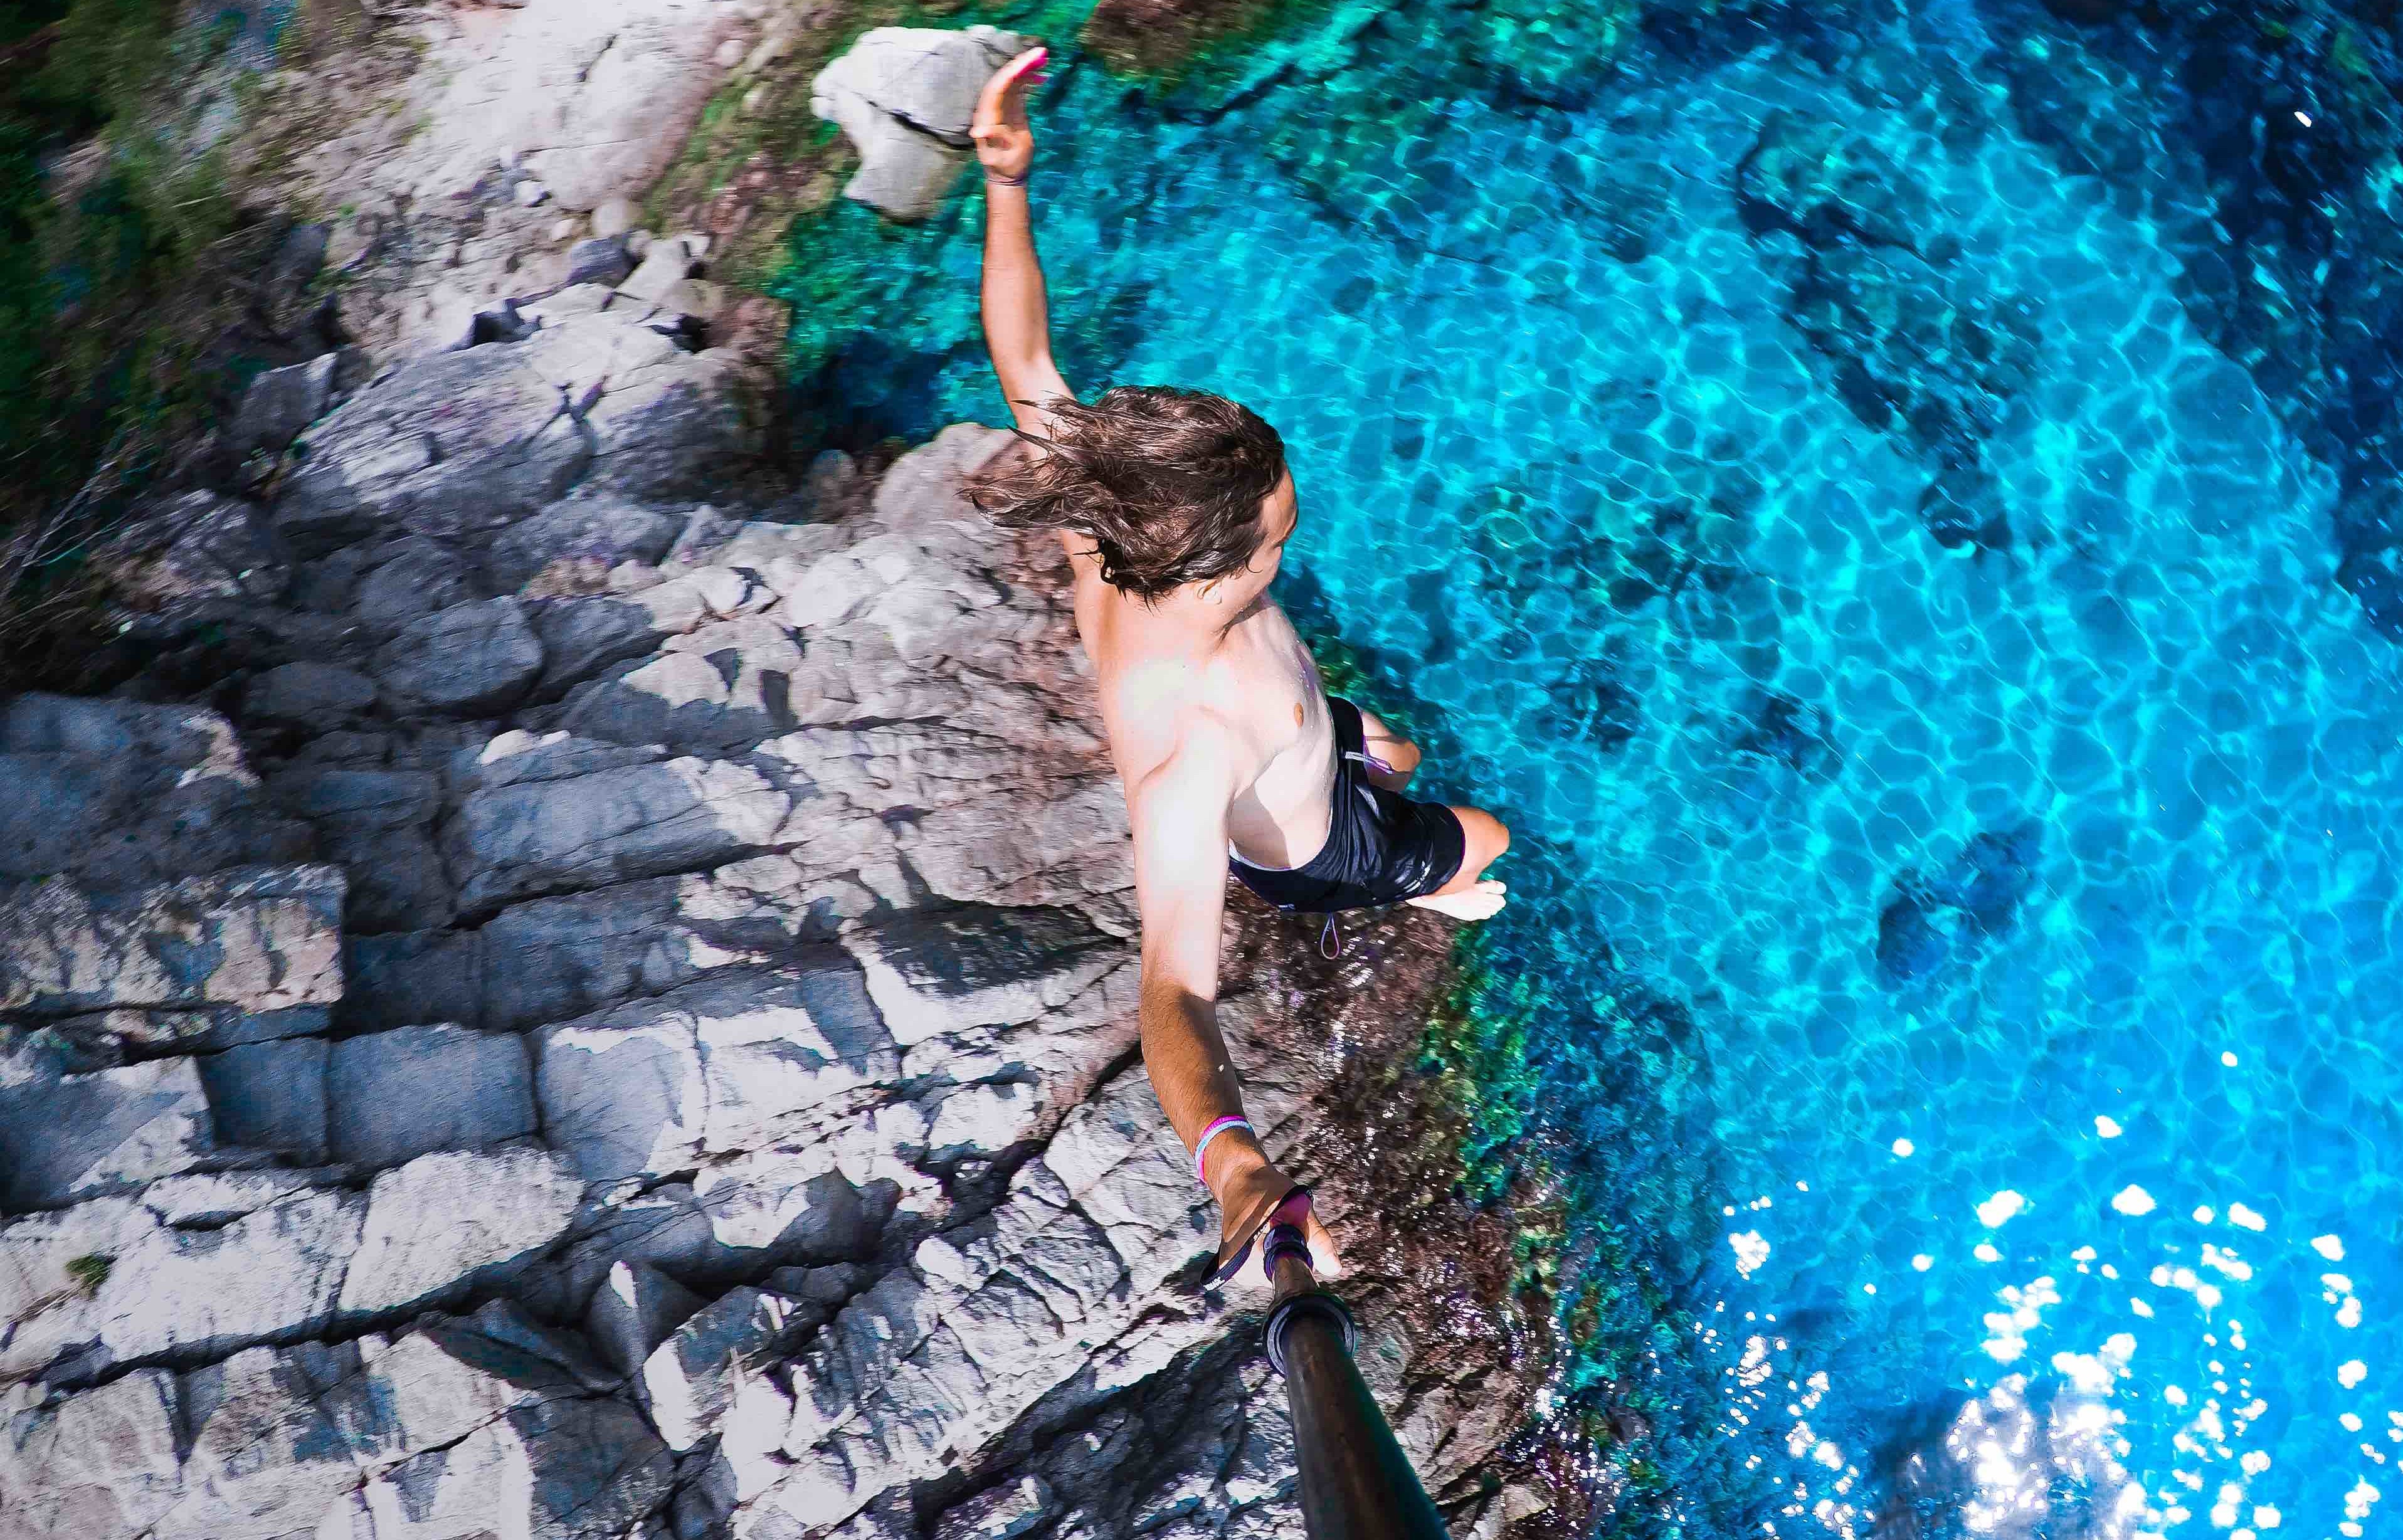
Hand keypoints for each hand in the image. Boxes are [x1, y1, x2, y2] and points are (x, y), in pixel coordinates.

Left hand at [971, 46, 1046, 181]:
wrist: (1007, 172)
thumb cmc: (1003, 166)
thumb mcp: (997, 157)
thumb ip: (991, 143)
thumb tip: (978, 130)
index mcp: (987, 117)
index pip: (997, 88)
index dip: (1011, 73)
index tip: (1027, 61)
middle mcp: (991, 107)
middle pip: (1004, 78)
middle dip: (1021, 63)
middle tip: (1042, 52)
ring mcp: (1001, 105)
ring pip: (1011, 80)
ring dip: (1026, 67)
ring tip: (1045, 59)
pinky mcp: (1009, 107)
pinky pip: (1017, 87)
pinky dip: (1029, 79)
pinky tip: (1042, 77)